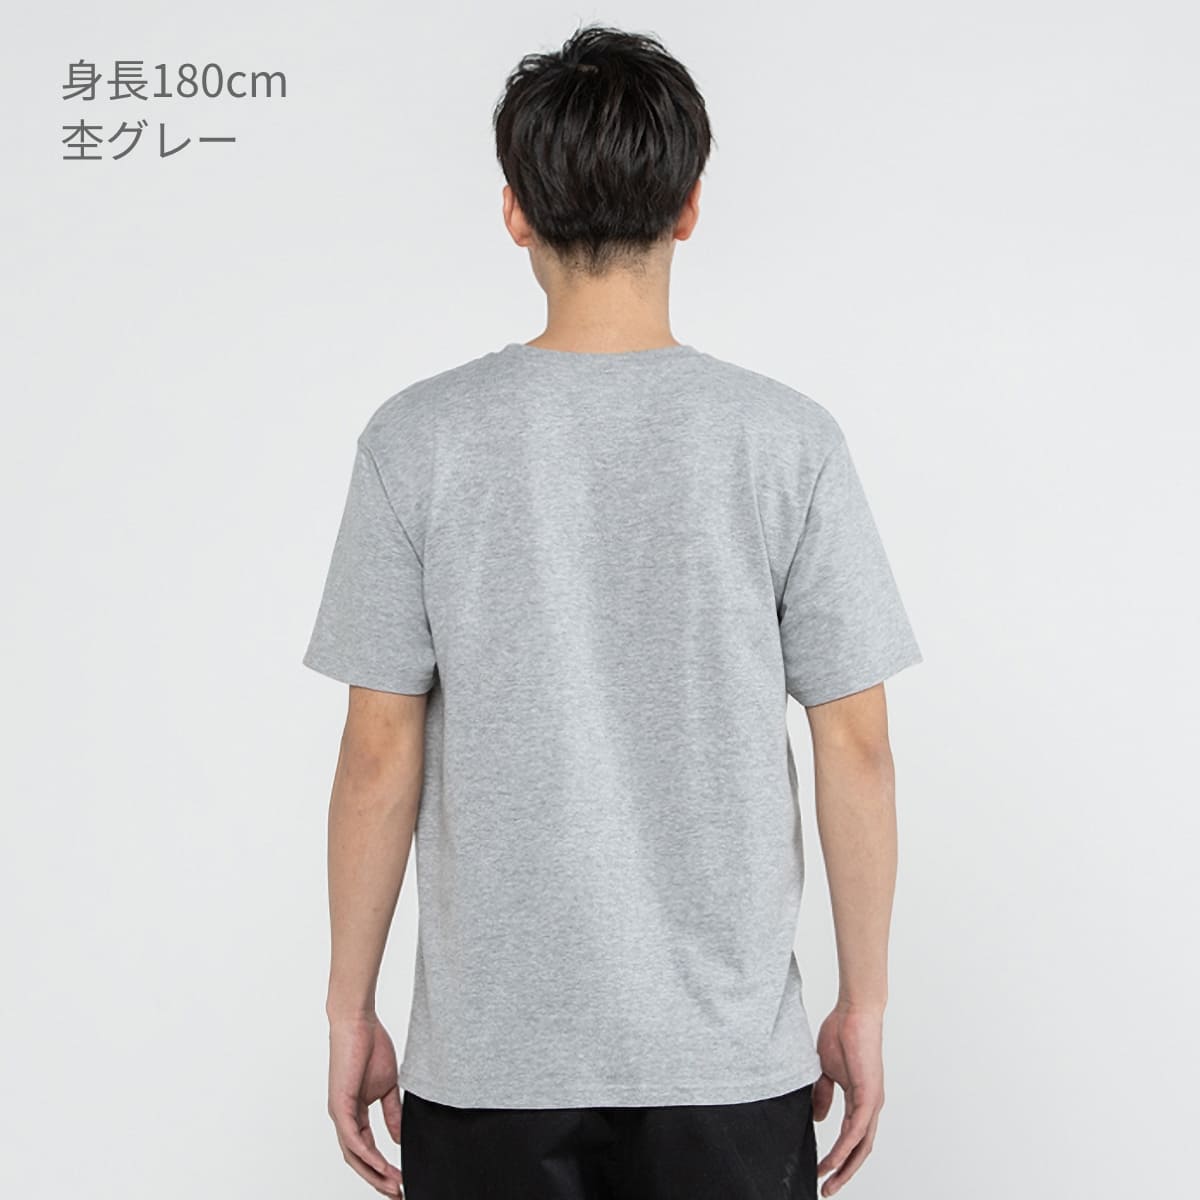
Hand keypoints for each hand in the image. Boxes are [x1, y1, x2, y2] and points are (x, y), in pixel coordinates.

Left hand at [327, 1013, 405, 1195]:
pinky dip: (367, 1155)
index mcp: (354, 1113)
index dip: (383, 1168)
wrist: (358, 1022)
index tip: (402, 1179)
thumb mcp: (388, 1086)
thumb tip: (398, 1138)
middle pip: (358, 1160)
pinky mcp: (339, 1105)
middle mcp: (343, 1118)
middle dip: (378, 1180)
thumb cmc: (370, 1046)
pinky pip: (352, 1138)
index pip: (367, 1150)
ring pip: (354, 1155)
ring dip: (374, 1174)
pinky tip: (382, 1165)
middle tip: (398, 1193)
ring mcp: (339, 1113)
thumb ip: (391, 1113)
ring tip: (394, 1185)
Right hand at [812, 1004, 885, 1196]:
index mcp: (860, 1100)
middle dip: (844, 1172)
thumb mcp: (825, 1070)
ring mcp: (872, 1102)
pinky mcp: (869, 1095)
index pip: (852, 1138)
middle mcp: (870, 1105)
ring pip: (861, 1145)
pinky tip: (832, 1160)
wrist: (854, 1012)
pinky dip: (844, 1148)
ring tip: (828, 1182)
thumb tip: (821, 1120)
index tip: (822, 1172)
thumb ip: (824, 1095)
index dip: (839, 1158)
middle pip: (861, 1150)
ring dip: (844, 1167)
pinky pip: (856, 1130)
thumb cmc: (841, 1033)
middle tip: (827, 1189)